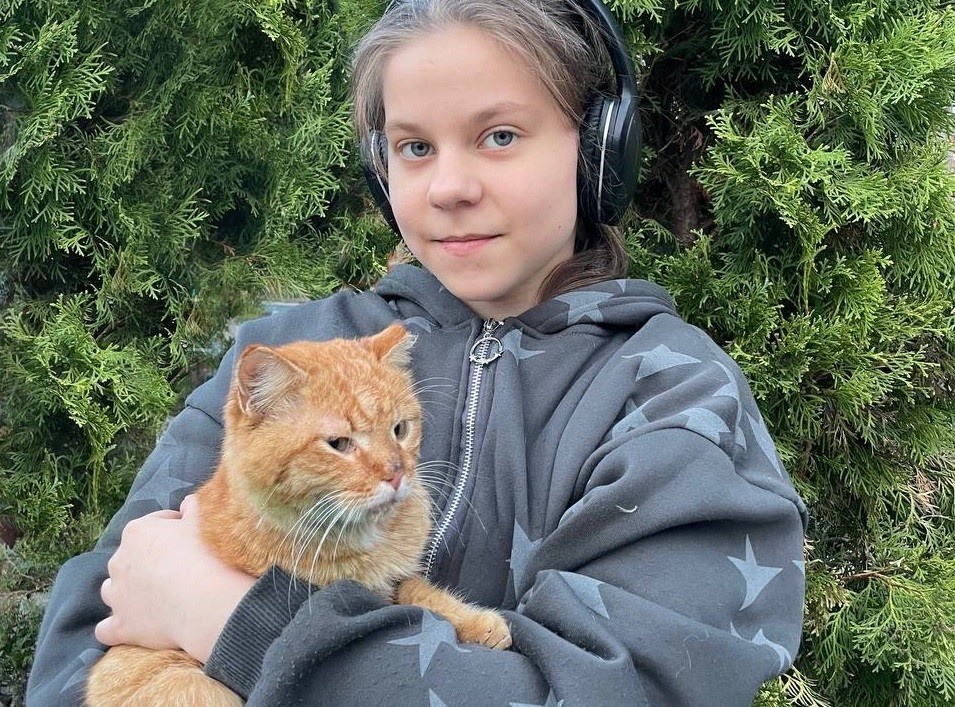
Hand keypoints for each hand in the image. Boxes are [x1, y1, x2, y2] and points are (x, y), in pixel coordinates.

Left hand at [95, 494, 255, 663]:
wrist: (202, 600)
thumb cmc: (204, 554)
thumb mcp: (202, 520)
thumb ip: (193, 507)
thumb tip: (187, 502)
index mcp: (137, 532)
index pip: (154, 524)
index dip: (174, 529)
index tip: (190, 538)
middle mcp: (119, 561)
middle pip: (129, 558)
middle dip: (147, 562)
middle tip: (176, 569)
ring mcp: (116, 595)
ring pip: (112, 590)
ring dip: (126, 593)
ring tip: (153, 598)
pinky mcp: (120, 626)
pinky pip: (106, 629)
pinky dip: (116, 628)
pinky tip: (132, 627)